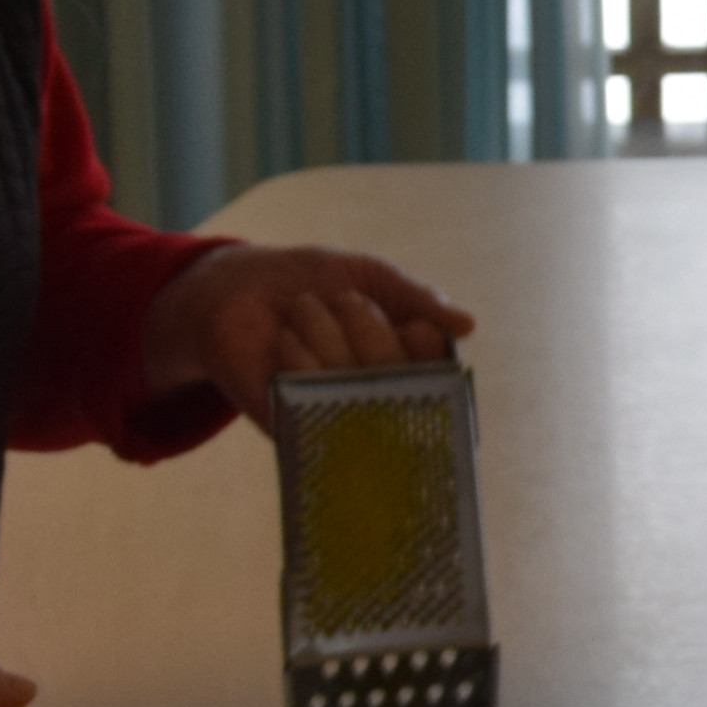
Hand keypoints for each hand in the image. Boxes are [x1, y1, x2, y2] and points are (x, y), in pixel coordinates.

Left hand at [146, 247, 476, 422]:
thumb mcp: (372, 276)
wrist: (239, 288)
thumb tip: (468, 325)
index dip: (426, 350)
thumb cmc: (314, 281)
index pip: (442, 380)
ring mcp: (337, 420)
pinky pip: (313, 407)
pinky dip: (302, 364)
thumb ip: (417, 298)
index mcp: (409, 367)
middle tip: (343, 301)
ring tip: (303, 310)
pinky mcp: (295, 430)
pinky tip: (287, 339)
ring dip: (329, 335)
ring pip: (356, 391)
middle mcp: (379, 402)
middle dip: (371, 332)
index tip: (412, 324)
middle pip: (401, 384)